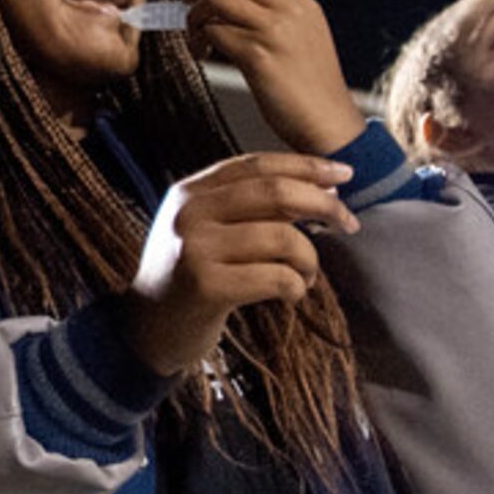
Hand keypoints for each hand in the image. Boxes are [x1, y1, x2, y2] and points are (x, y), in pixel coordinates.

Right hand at [121, 153, 356, 375]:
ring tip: (305, 276)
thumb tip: (321, 186)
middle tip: (348, 223)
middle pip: (275, 193)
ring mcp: (195, 249)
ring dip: (309, 260)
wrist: (146, 329)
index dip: (306, 165)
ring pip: (282, 238)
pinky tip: (290, 294)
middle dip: (323, 204)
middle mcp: (189, 213)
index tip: (344, 174)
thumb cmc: (187, 278)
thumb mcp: (203, 228)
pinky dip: (295, 287)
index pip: (257, 165)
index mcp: (190, 191)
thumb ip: (245, 205)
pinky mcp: (206, 286)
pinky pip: (276, 277)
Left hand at [183, 0, 366, 155]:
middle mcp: (291, 12)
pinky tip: (201, 55)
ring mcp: (276, 32)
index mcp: (303, 5)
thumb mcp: (306, 40)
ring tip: (196, 38)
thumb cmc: (312, 90)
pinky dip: (200, 40)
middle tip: (189, 8)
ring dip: (196, 16)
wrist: (329, 124)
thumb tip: (231, 8)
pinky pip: (215, 32)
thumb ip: (279, 18)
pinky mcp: (259, 57)